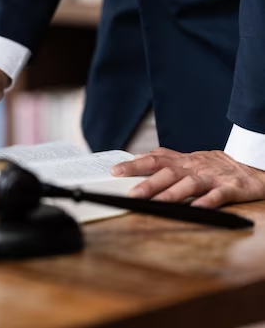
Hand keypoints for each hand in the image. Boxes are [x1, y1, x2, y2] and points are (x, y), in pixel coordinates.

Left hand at [111, 148, 264, 207]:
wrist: (254, 166)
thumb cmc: (215, 166)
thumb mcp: (189, 159)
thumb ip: (166, 159)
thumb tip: (139, 157)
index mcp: (183, 161)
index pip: (154, 160)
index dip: (135, 164)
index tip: (115, 171)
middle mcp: (194, 167)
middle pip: (168, 173)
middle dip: (149, 183)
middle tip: (131, 194)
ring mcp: (212, 177)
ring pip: (189, 184)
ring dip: (172, 194)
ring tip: (156, 204)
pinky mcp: (231, 188)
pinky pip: (218, 196)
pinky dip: (207, 202)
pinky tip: (197, 209)